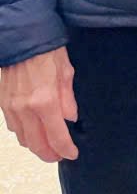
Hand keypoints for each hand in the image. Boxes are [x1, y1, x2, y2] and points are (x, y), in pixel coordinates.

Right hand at [0, 47, 78, 162]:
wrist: (21, 37)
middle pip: (36, 144)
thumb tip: (70, 118)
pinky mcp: (2, 103)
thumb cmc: (47, 50)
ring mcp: (10, 107)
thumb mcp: (66, 71)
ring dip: (35, 145)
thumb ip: (68, 98)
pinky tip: (32, 131)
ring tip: (47, 146)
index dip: (65, 149)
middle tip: (59, 155)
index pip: (56, 135)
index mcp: (45, 101)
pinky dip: (23, 133)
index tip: (72, 153)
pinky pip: (12, 126)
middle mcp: (25, 108)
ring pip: (22, 137)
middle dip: (48, 154)